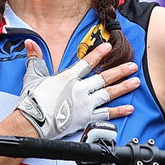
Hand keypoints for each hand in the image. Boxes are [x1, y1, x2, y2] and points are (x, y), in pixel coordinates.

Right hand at [16, 40, 138, 138]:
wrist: (33, 122)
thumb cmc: (33, 101)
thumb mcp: (33, 76)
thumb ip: (35, 58)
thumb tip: (29, 43)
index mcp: (68, 78)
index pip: (87, 63)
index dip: (98, 54)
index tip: (108, 47)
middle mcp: (80, 90)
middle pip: (104, 78)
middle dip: (120, 71)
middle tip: (133, 66)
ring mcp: (85, 105)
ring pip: (108, 94)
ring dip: (123, 87)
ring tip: (135, 82)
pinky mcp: (86, 119)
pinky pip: (106, 114)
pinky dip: (119, 111)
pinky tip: (129, 108)